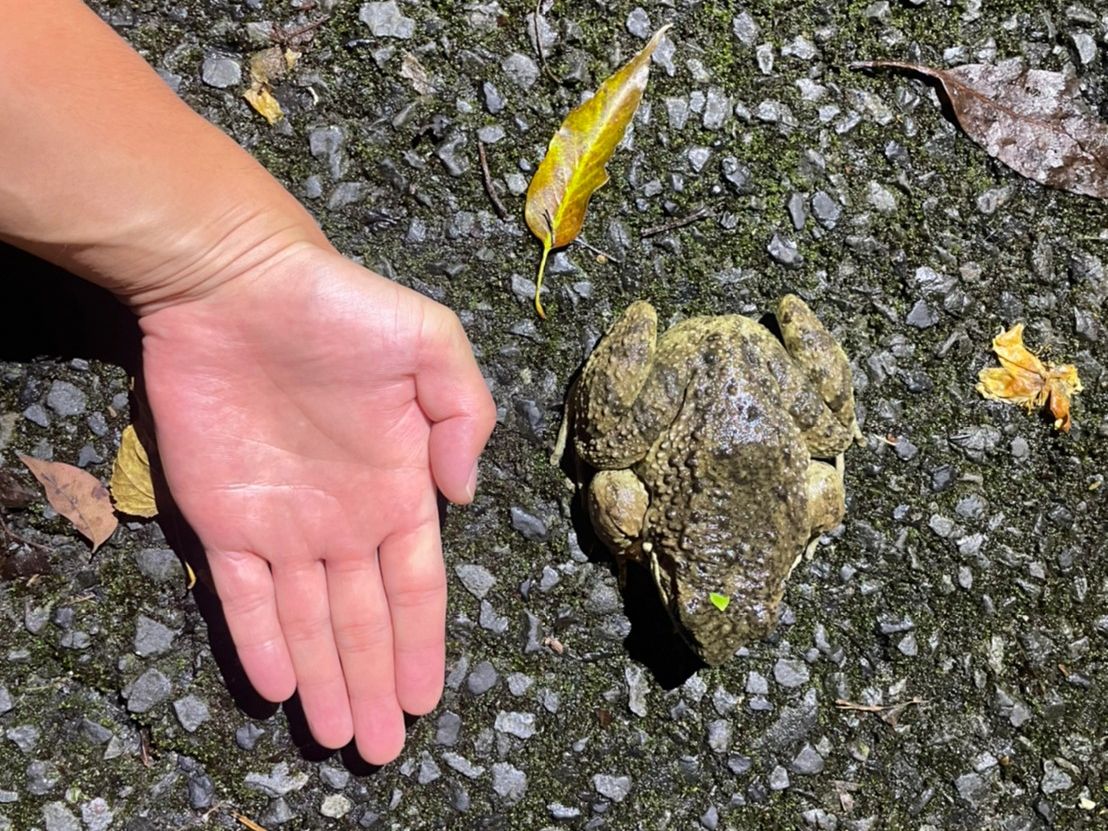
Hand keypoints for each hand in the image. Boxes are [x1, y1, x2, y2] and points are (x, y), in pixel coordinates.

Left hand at [137, 244, 495, 763]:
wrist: (237, 281)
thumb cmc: (341, 308)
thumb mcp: (434, 346)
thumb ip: (467, 417)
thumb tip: (462, 497)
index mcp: (397, 487)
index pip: (416, 586)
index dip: (422, 645)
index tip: (427, 701)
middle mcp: (343, 518)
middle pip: (363, 622)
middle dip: (374, 685)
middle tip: (380, 750)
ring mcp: (282, 522)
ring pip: (307, 622)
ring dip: (323, 680)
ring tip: (337, 740)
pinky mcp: (222, 516)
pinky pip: (239, 596)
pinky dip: (257, 644)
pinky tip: (276, 690)